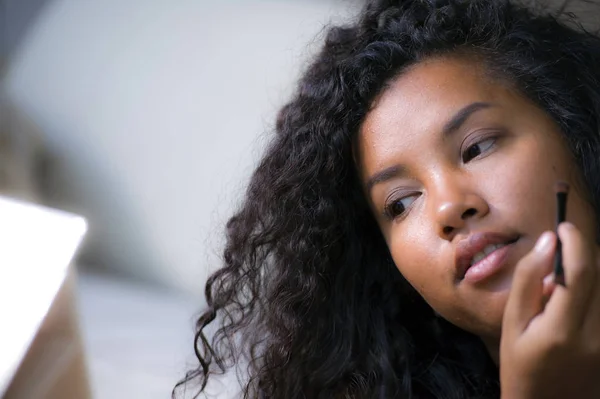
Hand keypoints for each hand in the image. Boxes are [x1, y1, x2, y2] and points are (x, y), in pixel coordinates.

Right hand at [500, 223, 599, 398]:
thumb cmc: (520, 366)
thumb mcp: (511, 323)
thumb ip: (528, 280)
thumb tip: (546, 240)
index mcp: (563, 329)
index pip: (582, 270)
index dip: (575, 240)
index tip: (562, 226)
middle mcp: (598, 334)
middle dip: (583, 252)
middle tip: (558, 254)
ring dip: (589, 270)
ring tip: (562, 287)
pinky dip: (595, 289)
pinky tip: (575, 302)